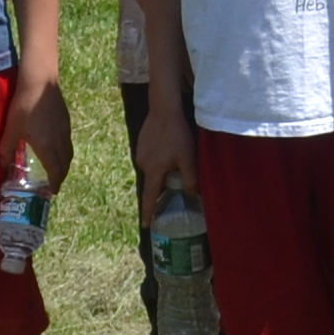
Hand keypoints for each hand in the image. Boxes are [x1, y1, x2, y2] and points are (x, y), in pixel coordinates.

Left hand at [15, 75, 75, 196]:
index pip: (55, 170)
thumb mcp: (11, 129)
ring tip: (57, 168)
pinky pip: (68, 142)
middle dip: (61, 176)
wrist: (40, 81)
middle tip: (54, 182)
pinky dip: (64, 151)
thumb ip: (7, 149)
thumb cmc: (24, 106)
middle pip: (65, 163)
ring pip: (68, 152)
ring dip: (64, 164)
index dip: (55, 182)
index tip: (52, 191)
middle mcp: (60, 141)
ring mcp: (65, 130)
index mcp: (47, 147)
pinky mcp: (66, 120)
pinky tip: (56, 146)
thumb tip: (2, 165)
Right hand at [130, 93, 194, 211]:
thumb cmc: (178, 134)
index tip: (145, 225)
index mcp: (153, 170)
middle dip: (161, 186)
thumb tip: (193, 196)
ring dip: (161, 171)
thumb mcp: (188, 158)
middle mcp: (143, 164)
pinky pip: (150, 158)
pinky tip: (168, 150)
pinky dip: (158, 160)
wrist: (164, 109)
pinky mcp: (141, 144)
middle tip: (173, 185)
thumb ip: (190, 179)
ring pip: (152, 169)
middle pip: (153, 182)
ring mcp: (140, 153)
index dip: (148, 212)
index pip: (150, 197)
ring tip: (174, 161)